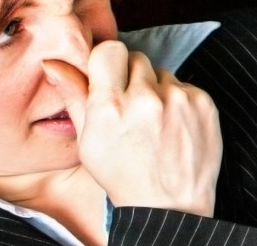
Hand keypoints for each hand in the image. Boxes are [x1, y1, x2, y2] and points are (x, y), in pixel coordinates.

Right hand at [42, 41, 221, 215]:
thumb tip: (53, 62)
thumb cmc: (123, 175)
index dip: (108, 63)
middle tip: (132, 109)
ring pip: (161, 73)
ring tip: (153, 122)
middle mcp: (145, 99)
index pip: (110, 50)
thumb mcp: (88, 142)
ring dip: (156, 90)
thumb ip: (74, 96)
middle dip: (132, 78)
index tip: (110, 78)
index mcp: (110, 108)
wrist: (169, 205)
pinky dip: (179, 101)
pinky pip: (185, 86)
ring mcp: (178, 100)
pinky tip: (173, 126)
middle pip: (137, 58)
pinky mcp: (203, 103)